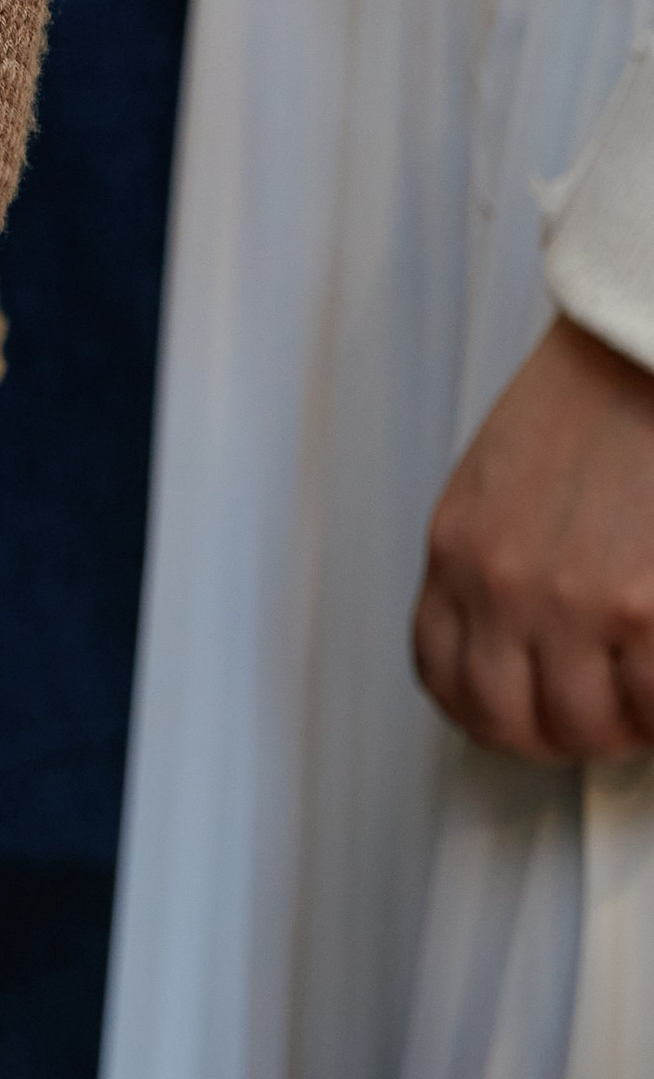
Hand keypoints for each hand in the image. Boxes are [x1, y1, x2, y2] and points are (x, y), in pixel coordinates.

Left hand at [414, 312, 653, 760]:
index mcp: (458, 548)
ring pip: (591, 729)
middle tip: (605, 708)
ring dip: (625, 720)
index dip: (493, 713)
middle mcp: (503, 584)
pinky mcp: (647, 613)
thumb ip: (494, 566)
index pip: (444, 678)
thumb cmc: (590, 403)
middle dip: (564, 731)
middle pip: (513, 723)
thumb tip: (521, 658)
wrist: (643, 347)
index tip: (530, 710)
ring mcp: (576, 603)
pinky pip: (653, 709)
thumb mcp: (502, 482)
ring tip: (644, 677)